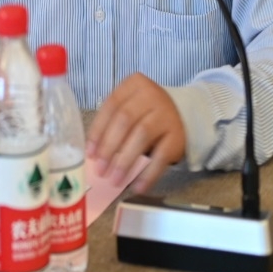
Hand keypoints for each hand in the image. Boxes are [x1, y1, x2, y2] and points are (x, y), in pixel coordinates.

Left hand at [86, 72, 185, 193]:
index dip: (98, 131)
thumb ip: (112, 124)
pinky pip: (161, 156)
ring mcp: (166, 114)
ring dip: (125, 161)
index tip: (90, 153)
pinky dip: (148, 173)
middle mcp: (151, 95)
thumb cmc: (146, 113)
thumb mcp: (129, 108)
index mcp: (134, 85)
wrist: (183, 114)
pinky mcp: (177, 135)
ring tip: (115, 179)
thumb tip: (93, 154)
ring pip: (141, 136)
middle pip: (125, 120)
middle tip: (100, 170)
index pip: (111, 106)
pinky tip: (138, 186)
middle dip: (109, 147)